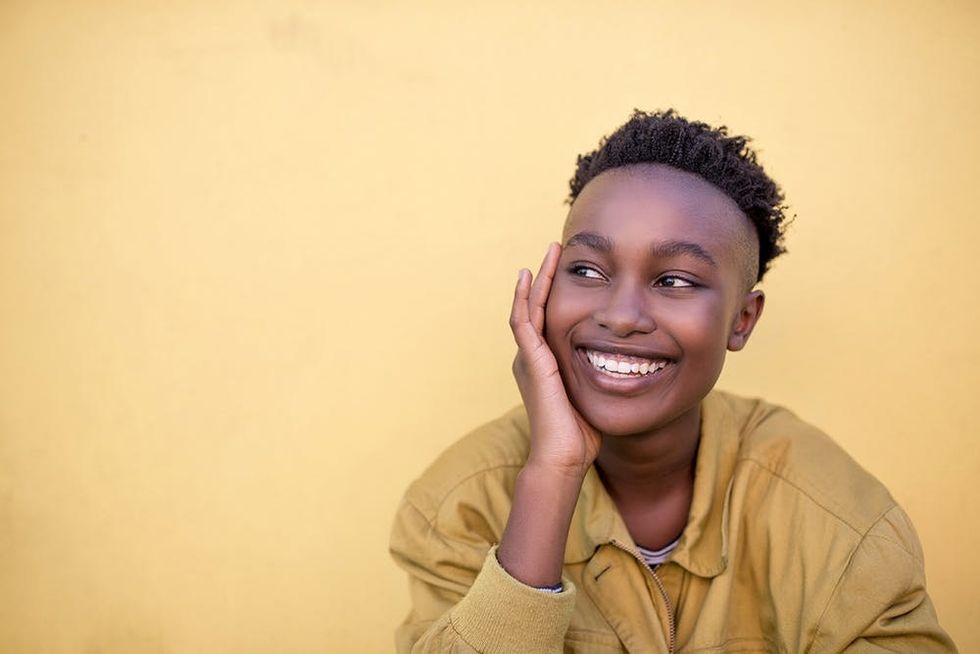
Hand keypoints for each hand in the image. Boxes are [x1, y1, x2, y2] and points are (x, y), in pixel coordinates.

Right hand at [510, 242, 600, 478]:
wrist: (562, 457)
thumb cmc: (580, 436)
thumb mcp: (593, 396)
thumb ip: (602, 378)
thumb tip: (627, 370)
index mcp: (544, 364)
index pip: (549, 318)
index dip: (557, 292)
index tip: (573, 270)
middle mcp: (532, 357)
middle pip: (537, 306)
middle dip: (548, 276)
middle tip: (558, 249)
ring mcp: (529, 358)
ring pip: (529, 306)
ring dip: (539, 277)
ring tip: (550, 251)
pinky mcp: (531, 361)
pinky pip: (524, 320)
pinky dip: (525, 296)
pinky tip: (530, 275)